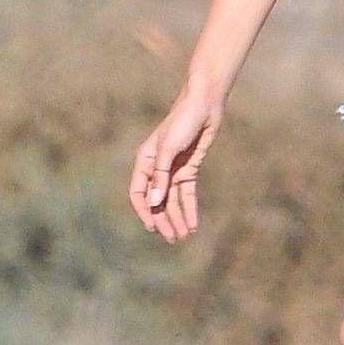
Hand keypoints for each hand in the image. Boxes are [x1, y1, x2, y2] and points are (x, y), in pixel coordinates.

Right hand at [128, 83, 222, 241]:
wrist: (205, 105)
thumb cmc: (182, 122)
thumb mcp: (168, 149)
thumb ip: (161, 176)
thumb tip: (154, 203)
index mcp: (145, 161)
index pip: (138, 193)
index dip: (144, 210)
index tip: (152, 227)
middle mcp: (157, 169)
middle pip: (157, 201)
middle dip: (163, 220)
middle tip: (172, 239)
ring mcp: (173, 170)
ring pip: (172, 201)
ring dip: (177, 218)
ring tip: (183, 236)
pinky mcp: (189, 169)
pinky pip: (187, 194)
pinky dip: (189, 209)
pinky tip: (192, 224)